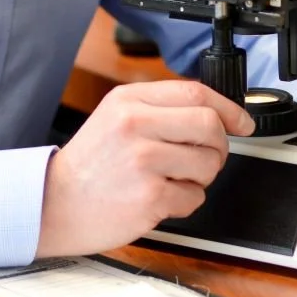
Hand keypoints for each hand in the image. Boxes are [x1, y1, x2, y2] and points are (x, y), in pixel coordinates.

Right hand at [37, 80, 252, 257]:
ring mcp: (143, 160)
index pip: (195, 92)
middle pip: (209, 125)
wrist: (54, 203)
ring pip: (209, 163)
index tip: (241, 122)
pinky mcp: (150, 195)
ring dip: (200, 177)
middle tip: (205, 157)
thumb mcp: (115, 117)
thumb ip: (158, 108)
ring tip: (172, 179)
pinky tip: (159, 198)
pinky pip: (195, 196)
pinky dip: (185, 201)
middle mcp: (136, 125)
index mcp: (129, 101)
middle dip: (218, 145)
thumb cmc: (89, 165)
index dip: (228, 108)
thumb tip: (214, 112)